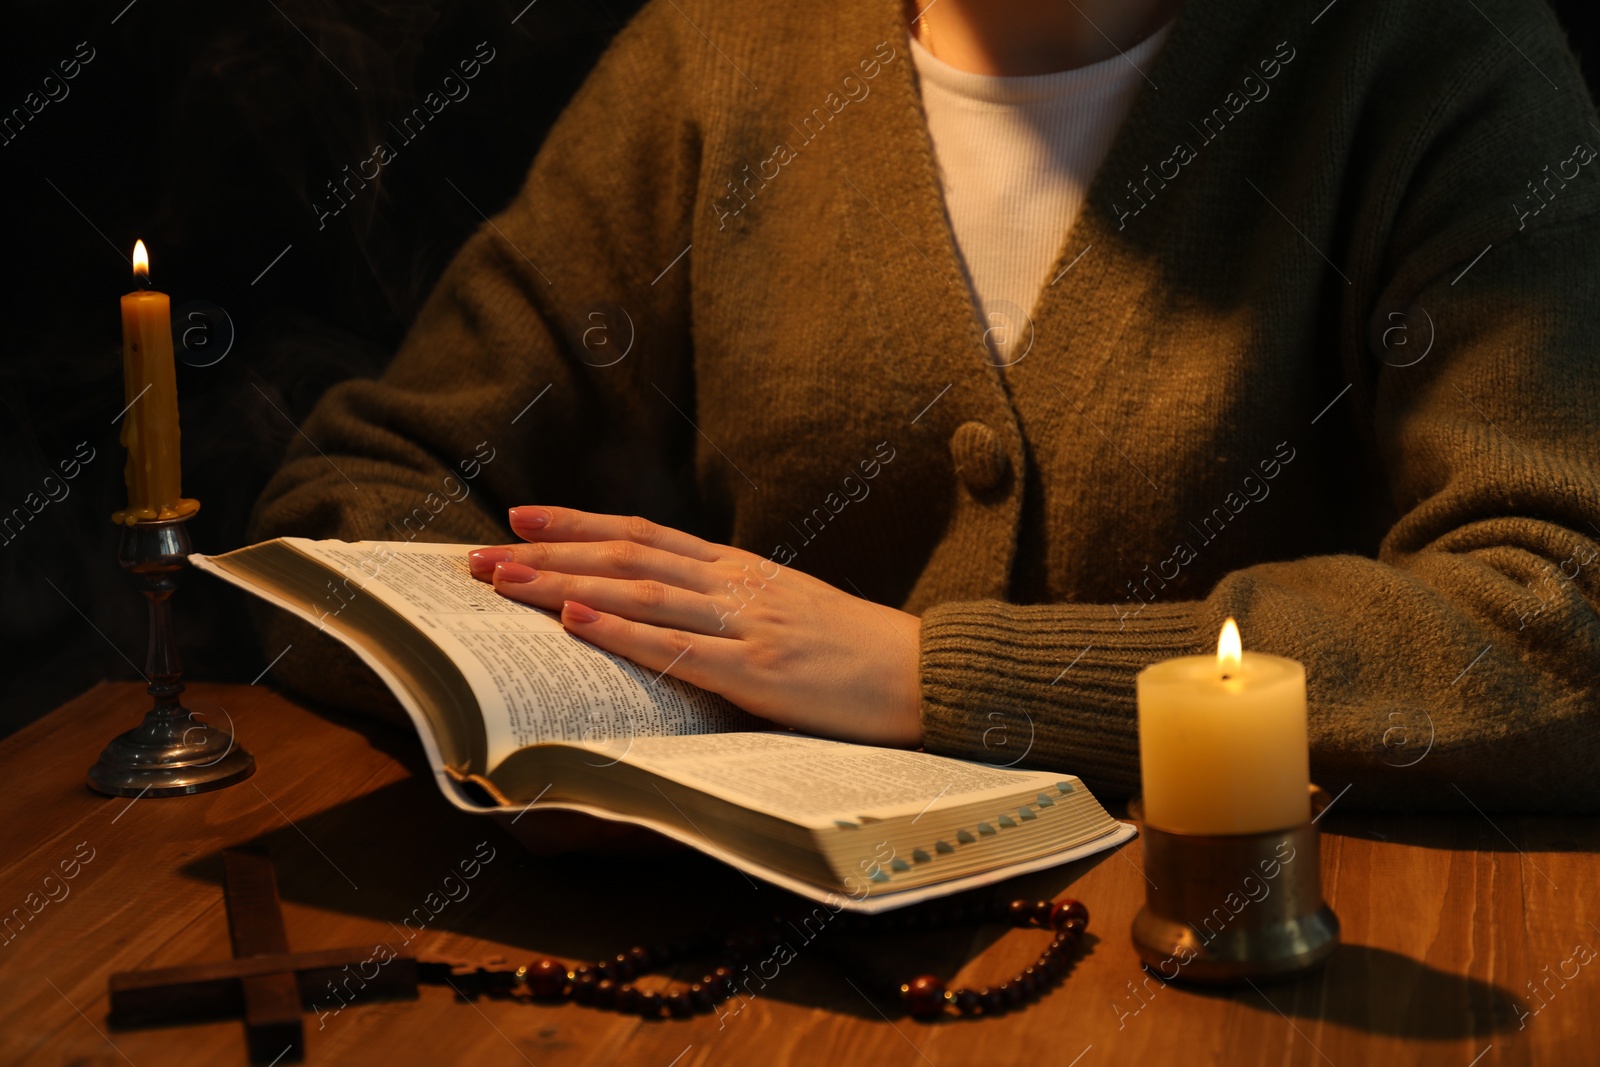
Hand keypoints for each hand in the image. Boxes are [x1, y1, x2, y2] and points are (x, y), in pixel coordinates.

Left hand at [467, 506, 922, 746]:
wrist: (923, 673)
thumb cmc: (855, 650)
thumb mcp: (786, 610)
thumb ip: (728, 604)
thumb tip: (668, 608)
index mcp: (740, 570)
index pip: (643, 535)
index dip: (578, 524)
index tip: (522, 517)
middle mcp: (734, 584)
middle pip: (625, 557)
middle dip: (547, 553)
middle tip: (479, 553)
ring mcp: (745, 623)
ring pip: (638, 593)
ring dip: (563, 584)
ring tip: (502, 579)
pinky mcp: (758, 671)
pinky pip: (677, 647)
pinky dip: (622, 631)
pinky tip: (576, 621)